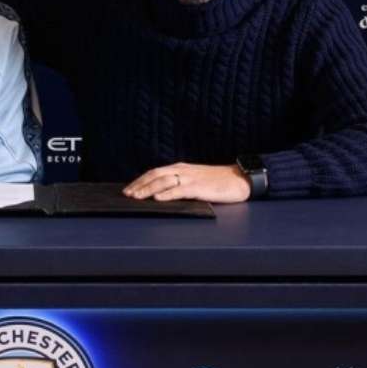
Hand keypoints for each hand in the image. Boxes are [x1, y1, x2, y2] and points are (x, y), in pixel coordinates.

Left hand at [123, 163, 250, 203]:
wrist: (240, 179)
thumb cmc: (219, 182)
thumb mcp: (195, 179)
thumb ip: (180, 184)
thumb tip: (162, 193)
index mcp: (181, 168)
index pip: (155, 172)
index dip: (140, 180)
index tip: (129, 189)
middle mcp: (183, 171)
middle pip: (155, 175)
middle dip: (139, 185)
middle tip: (126, 194)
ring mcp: (191, 179)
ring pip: (164, 182)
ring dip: (148, 189)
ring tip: (137, 197)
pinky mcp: (199, 188)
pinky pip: (180, 190)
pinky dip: (167, 194)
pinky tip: (158, 199)